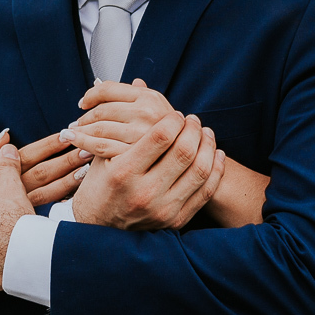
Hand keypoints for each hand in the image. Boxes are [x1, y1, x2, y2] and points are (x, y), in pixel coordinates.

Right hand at [0, 129, 92, 205]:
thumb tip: (5, 136)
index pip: (28, 156)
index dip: (47, 146)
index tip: (66, 135)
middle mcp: (12, 191)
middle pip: (43, 173)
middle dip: (66, 160)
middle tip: (87, 148)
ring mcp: (22, 206)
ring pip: (50, 191)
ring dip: (70, 179)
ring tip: (88, 167)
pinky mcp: (28, 219)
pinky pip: (50, 207)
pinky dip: (65, 197)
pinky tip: (81, 190)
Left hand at [62, 79, 176, 158]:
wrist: (184, 164)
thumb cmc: (168, 137)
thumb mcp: (158, 112)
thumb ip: (140, 97)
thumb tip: (118, 82)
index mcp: (150, 97)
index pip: (109, 89)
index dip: (91, 94)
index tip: (83, 103)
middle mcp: (147, 112)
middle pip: (102, 109)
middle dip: (84, 117)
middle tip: (74, 124)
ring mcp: (141, 133)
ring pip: (99, 128)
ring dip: (80, 132)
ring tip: (71, 135)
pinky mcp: (134, 153)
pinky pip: (101, 147)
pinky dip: (86, 145)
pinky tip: (78, 147)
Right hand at [71, 111, 225, 229]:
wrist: (99, 232)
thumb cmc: (99, 187)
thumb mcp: (102, 154)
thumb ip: (124, 120)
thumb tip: (140, 82)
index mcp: (124, 172)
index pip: (162, 136)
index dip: (174, 120)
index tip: (176, 115)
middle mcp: (144, 193)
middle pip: (184, 151)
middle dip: (193, 129)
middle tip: (193, 120)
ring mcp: (162, 210)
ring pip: (200, 170)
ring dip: (208, 146)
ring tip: (205, 133)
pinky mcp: (176, 222)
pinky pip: (205, 191)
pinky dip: (215, 169)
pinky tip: (214, 154)